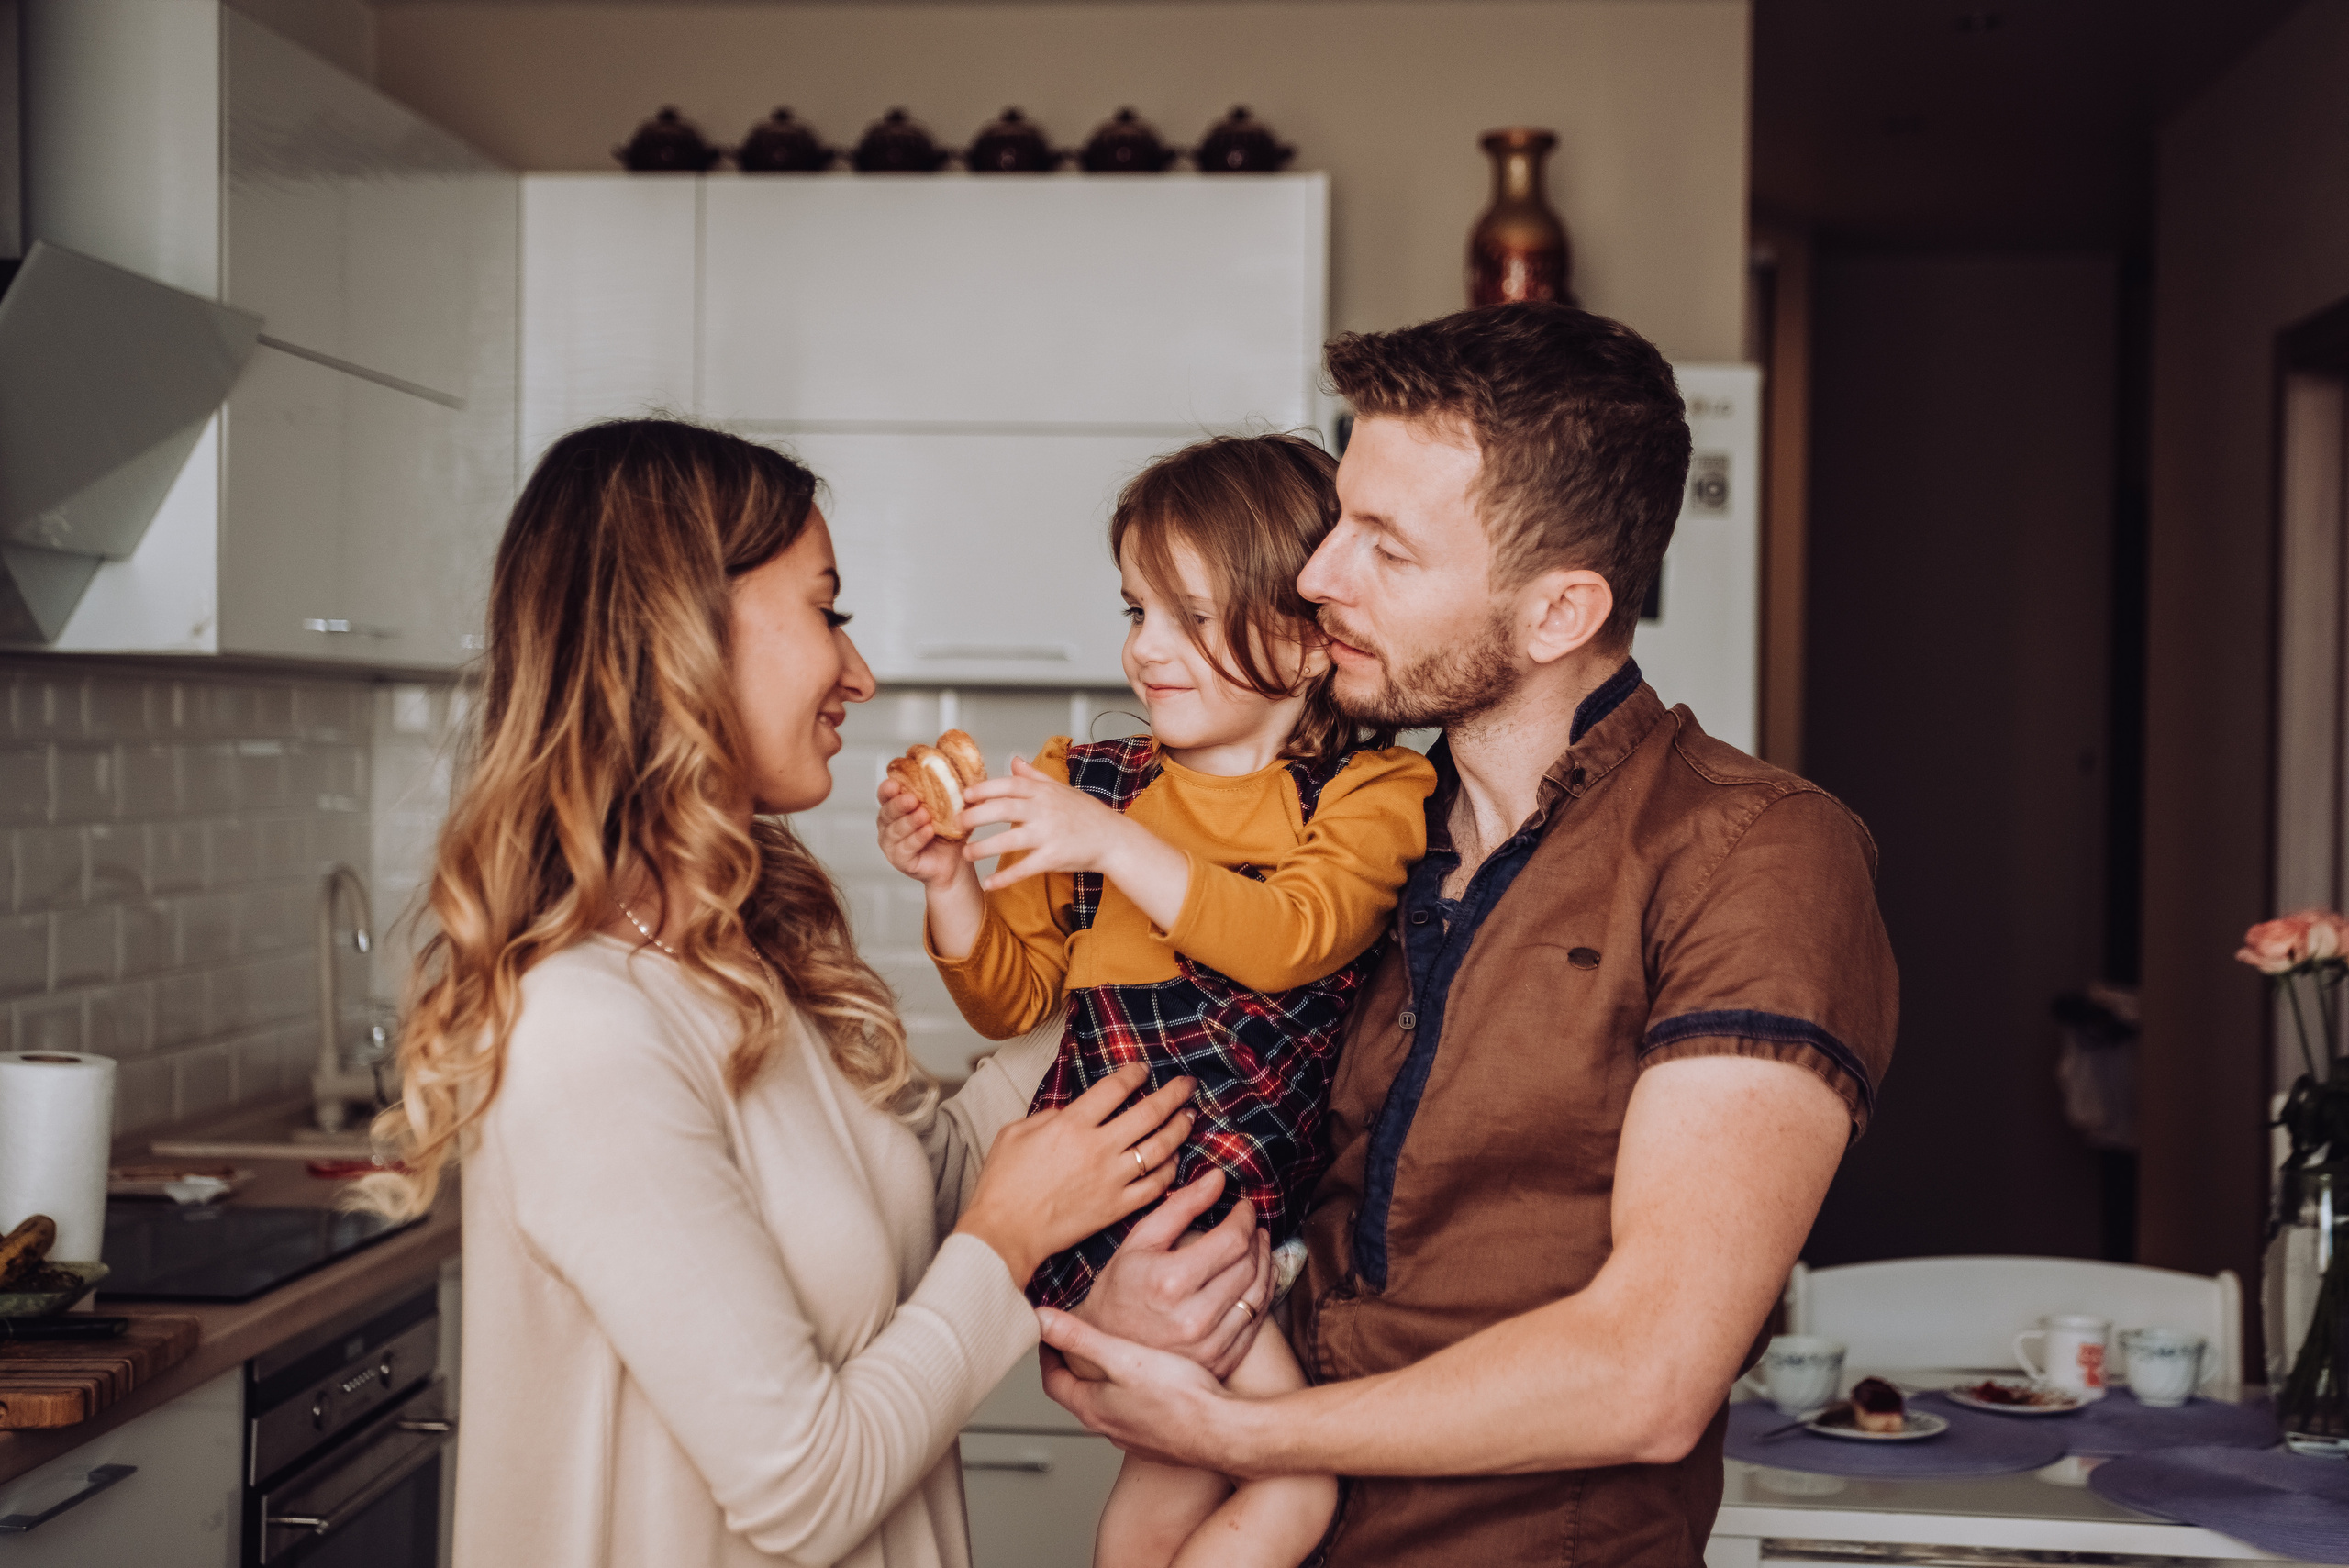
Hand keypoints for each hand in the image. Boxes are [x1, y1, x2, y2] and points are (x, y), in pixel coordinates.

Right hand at [877, 776, 967, 890]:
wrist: (956, 860)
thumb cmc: (949, 830)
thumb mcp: (952, 806)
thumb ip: (953, 788)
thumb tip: (967, 765)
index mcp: (896, 805)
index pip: (885, 793)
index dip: (888, 788)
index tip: (896, 783)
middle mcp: (889, 823)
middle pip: (887, 811)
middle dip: (899, 804)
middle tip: (913, 799)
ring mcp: (891, 842)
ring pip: (895, 830)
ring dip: (910, 822)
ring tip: (924, 815)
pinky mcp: (899, 859)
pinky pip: (905, 848)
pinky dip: (916, 839)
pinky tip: (928, 831)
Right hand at [956, 1063, 1196, 1287]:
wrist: (1003, 1233)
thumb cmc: (1002, 1184)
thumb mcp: (1014, 1133)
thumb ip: (1048, 1115)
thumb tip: (1071, 1111)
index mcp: (1071, 1124)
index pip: (1115, 1088)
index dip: (1134, 1074)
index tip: (1143, 1069)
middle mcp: (1097, 1148)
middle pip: (1149, 1112)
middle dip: (1173, 1094)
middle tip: (1186, 1085)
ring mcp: (1111, 1179)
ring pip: (1160, 1147)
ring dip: (1179, 1129)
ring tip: (1188, 1117)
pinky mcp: (1116, 1208)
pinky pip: (1155, 1186)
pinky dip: (1170, 1170)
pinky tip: (1175, 1160)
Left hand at [961, 757, 1142, 890]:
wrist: (1114, 839)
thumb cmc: (1086, 814)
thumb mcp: (1061, 789)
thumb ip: (1034, 776)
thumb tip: (1013, 760)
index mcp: (1044, 792)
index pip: (1008, 785)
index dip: (984, 789)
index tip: (965, 795)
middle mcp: (1045, 810)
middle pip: (1003, 809)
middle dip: (976, 816)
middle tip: (957, 824)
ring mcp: (1049, 834)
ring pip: (1009, 840)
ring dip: (984, 848)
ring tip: (966, 855)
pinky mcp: (1054, 857)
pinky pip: (1024, 868)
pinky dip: (1005, 877)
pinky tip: (989, 883)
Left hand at [1038, 1308, 1261, 1473]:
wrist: (1223, 1433)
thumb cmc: (1178, 1396)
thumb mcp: (1122, 1357)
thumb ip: (1080, 1338)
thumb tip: (1040, 1320)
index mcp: (1093, 1407)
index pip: (1053, 1381)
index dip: (1048, 1354)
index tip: (1048, 1336)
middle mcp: (1108, 1427)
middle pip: (1078, 1394)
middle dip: (1075, 1367)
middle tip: (1077, 1342)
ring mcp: (1134, 1437)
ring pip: (1108, 1404)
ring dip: (1105, 1381)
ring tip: (1114, 1356)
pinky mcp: (1158, 1441)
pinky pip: (1135, 1413)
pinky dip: (1132, 1394)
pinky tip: (1152, 1380)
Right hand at [1075, 1166, 1272, 1379]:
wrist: (1103, 1345)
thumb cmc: (1118, 1287)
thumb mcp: (1140, 1240)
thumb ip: (1181, 1206)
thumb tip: (1219, 1178)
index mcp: (1171, 1281)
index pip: (1232, 1240)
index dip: (1245, 1218)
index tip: (1245, 1207)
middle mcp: (1193, 1317)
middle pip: (1248, 1265)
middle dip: (1256, 1238)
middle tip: (1251, 1225)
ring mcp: (1208, 1345)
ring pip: (1258, 1293)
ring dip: (1265, 1263)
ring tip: (1258, 1246)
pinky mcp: (1218, 1362)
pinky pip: (1255, 1323)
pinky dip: (1261, 1295)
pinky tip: (1256, 1278)